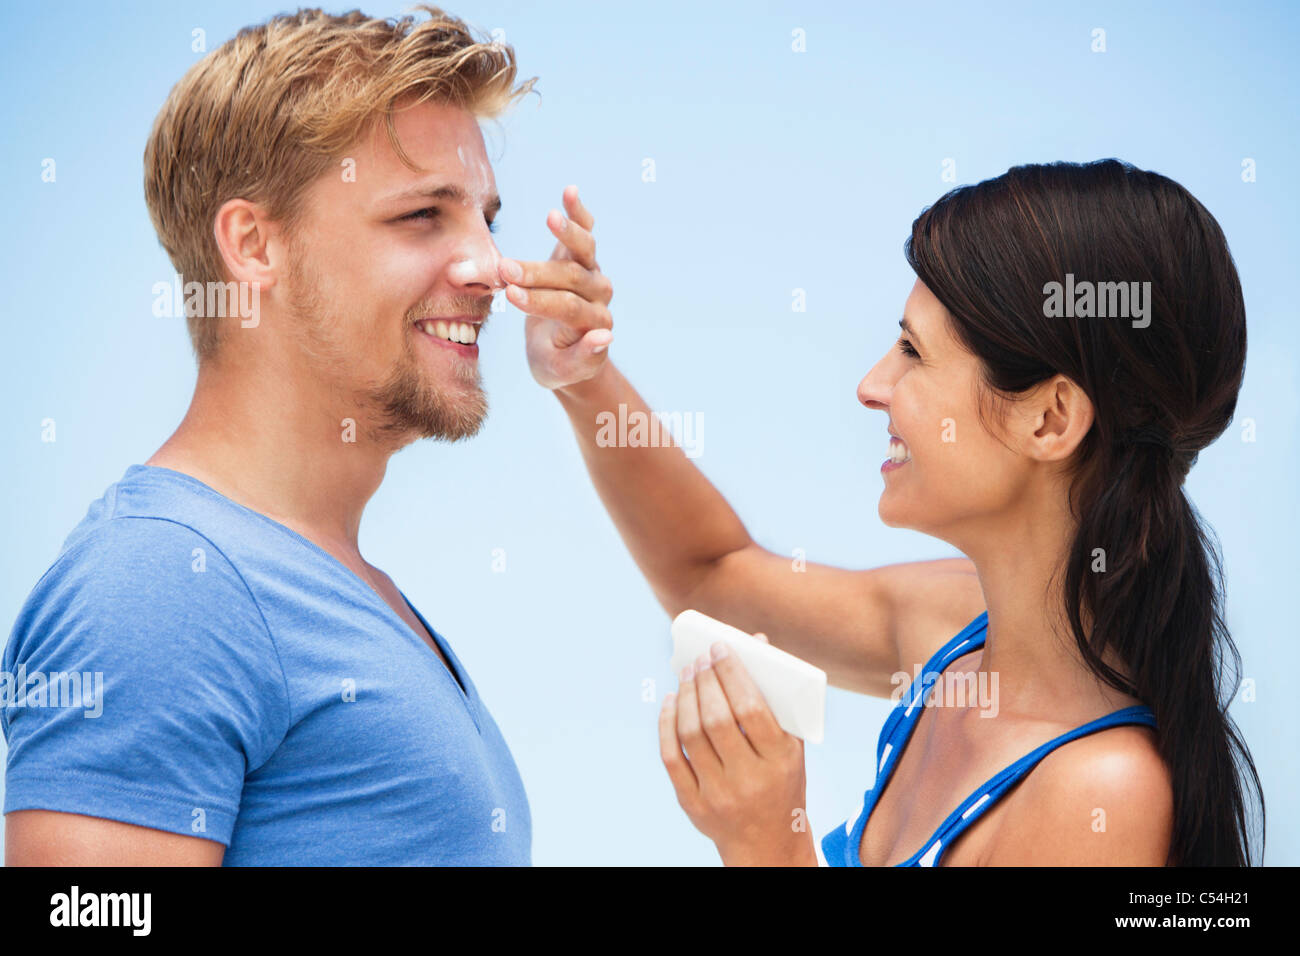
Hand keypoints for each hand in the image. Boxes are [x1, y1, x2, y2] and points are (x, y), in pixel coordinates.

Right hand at [499, 186, 613, 390]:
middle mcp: (599, 296)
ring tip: (552, 216)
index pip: (567, 307)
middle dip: (537, 273)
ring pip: (583, 251)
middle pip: (571, 279)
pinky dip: (580, 214)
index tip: (510, 295)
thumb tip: (606, 336)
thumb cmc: (558, 364)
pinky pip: (584, 233)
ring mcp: (592, 274)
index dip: (539, 300)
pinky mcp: (581, 258)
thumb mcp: (563, 372)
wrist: (565, 354)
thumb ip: (584, 357)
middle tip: (504, 269)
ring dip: (567, 233)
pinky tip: (570, 192)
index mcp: (594, 323)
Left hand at [659, 633, 817, 865]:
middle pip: (716, 719)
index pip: (751, 708)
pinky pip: (671, 757)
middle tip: (700, 657)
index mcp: (780, 761)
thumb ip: (776, 698)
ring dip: (685, 697)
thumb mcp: (792, 747)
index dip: (732, 673)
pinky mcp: (692, 804)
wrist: (767, 843)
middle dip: (705, 680)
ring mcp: (717, 794)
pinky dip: (667, 724)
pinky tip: (671, 702)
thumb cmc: (781, 781)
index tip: (721, 648)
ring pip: (690, 734)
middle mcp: (748, 779)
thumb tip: (757, 642)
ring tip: (687, 674)